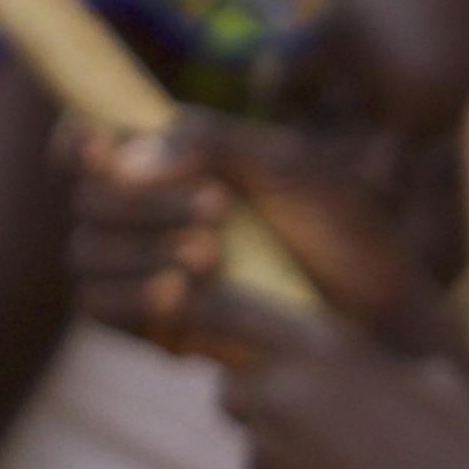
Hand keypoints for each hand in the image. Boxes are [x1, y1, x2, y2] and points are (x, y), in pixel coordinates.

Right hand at [71, 115, 449, 357]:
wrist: (388, 317)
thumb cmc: (349, 235)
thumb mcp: (292, 167)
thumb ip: (214, 142)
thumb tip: (127, 158)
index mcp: (174, 166)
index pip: (89, 146)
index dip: (80, 144)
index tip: (102, 148)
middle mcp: (150, 217)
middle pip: (87, 201)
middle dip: (140, 202)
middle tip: (218, 209)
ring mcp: (150, 272)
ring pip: (86, 254)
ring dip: (139, 248)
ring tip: (210, 254)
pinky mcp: (161, 327)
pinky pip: (101, 309)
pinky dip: (131, 296)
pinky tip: (181, 294)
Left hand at [194, 317, 468, 468]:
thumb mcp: (441, 388)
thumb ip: (383, 367)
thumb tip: (366, 364)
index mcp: (328, 349)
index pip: (227, 309)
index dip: (209, 315)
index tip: (206, 325)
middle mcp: (285, 391)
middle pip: (231, 388)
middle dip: (263, 408)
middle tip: (319, 434)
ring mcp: (269, 451)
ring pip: (254, 449)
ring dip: (288, 465)